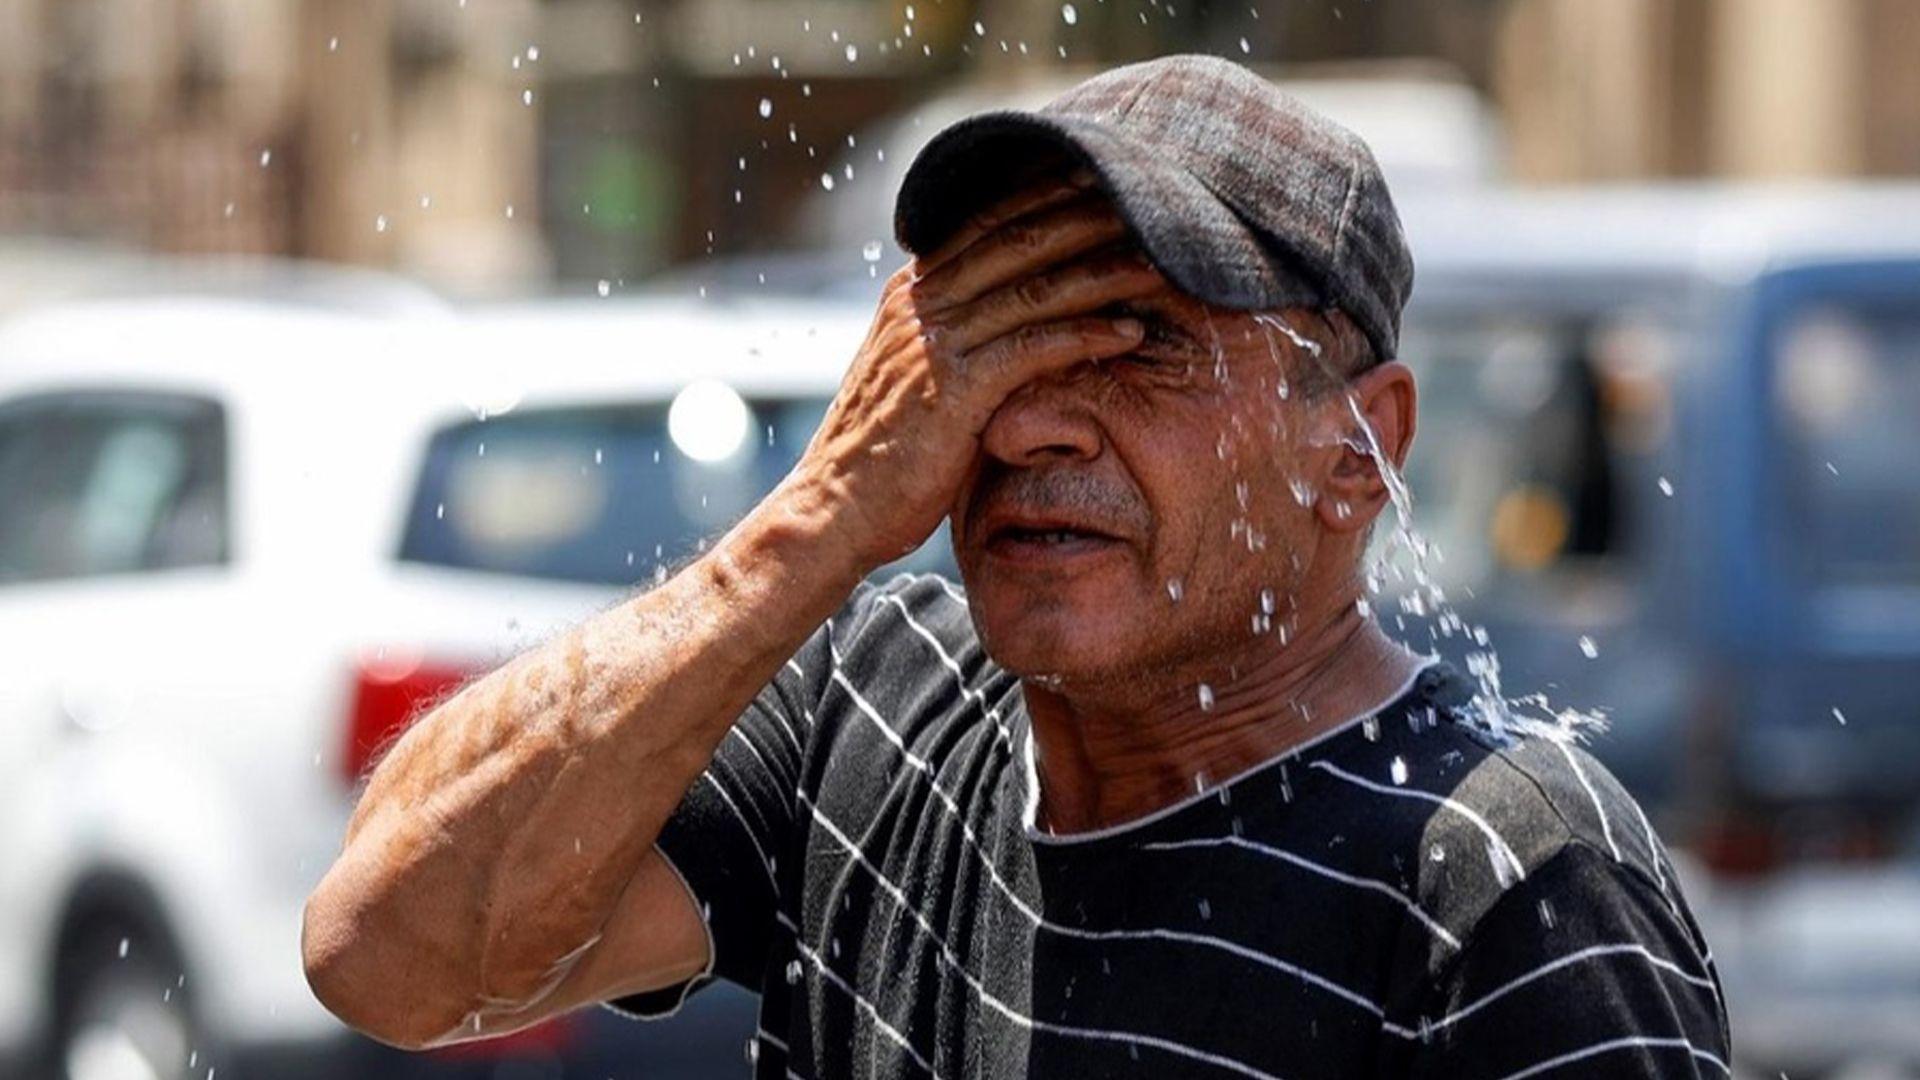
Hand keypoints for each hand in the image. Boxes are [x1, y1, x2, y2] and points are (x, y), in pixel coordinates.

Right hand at [790, 178, 1160, 569]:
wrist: (835, 509)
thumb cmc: (882, 453)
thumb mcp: (911, 377)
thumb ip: (951, 338)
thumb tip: (1004, 318)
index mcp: (911, 292)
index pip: (986, 222)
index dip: (1047, 197)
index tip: (1103, 178)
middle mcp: (920, 304)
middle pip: (1017, 240)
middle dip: (1087, 216)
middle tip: (1150, 199)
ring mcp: (935, 343)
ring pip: (1035, 287)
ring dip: (1104, 272)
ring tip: (1163, 264)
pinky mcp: (954, 388)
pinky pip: (1035, 347)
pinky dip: (1088, 334)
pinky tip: (1132, 331)